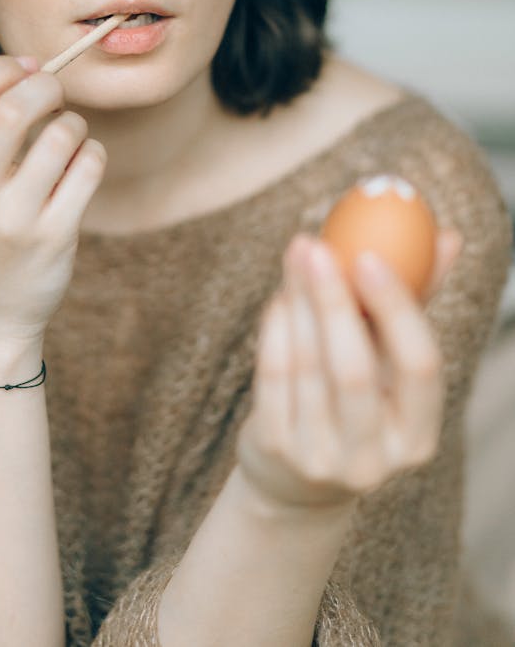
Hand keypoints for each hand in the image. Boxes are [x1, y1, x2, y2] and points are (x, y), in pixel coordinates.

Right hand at [0, 55, 106, 361]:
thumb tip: (29, 70)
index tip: (22, 68)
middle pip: (10, 111)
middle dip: (42, 86)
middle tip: (53, 91)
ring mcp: (11, 219)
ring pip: (59, 136)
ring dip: (73, 123)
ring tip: (68, 134)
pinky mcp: (52, 237)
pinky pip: (88, 167)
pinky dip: (92, 152)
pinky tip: (82, 162)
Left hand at [236, 230, 460, 513]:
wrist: (297, 481)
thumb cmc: (359, 398)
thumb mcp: (391, 364)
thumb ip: (416, 302)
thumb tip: (446, 236)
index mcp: (419, 435)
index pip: (422, 367)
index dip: (398, 309)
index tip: (371, 255)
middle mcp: (374, 458)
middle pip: (354, 369)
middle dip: (332, 299)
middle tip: (316, 245)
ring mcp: (320, 458)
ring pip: (306, 366)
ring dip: (298, 301)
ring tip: (297, 255)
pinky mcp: (276, 449)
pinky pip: (272, 375)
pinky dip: (275, 328)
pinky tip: (280, 296)